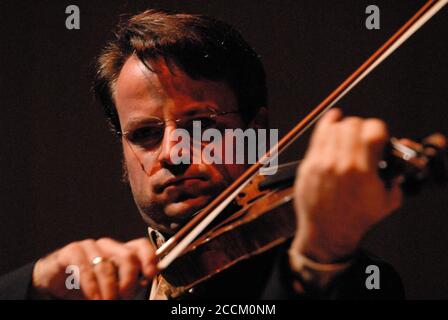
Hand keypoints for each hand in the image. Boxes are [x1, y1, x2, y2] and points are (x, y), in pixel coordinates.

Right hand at [32, 237, 156, 299]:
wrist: (56, 281)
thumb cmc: (89, 284)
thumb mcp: (113, 286)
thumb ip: (129, 283)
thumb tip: (145, 281)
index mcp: (121, 251)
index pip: (141, 246)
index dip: (149, 258)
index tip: (151, 274)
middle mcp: (108, 246)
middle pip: (127, 257)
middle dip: (129, 281)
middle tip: (125, 297)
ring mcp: (90, 246)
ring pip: (105, 266)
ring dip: (108, 289)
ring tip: (108, 302)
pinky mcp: (72, 251)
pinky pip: (85, 268)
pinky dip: (92, 287)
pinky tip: (94, 298)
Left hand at [291, 109, 401, 262]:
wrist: (327, 231)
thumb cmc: (354, 219)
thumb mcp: (386, 202)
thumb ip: (394, 180)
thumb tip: (394, 165)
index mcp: (363, 171)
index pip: (373, 130)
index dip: (379, 130)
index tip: (379, 136)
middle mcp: (340, 163)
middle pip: (353, 124)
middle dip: (362, 127)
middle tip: (363, 137)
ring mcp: (322, 163)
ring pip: (334, 128)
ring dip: (344, 127)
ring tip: (348, 134)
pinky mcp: (308, 165)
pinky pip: (317, 136)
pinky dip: (326, 125)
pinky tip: (332, 120)